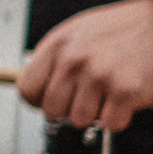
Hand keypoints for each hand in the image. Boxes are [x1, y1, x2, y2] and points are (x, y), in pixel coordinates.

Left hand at [20, 0, 152, 132]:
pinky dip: (120, 117)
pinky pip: (111, 124)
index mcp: (58, 44)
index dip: (38, 101)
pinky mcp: (124, 92)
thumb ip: (57, 58)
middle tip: (87, 99)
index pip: (27, 88)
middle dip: (69, 109)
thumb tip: (39, 86)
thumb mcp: (79, 33)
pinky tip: (125, 99)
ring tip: (109, 94)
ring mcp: (98, 76)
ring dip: (96, 114)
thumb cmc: (123, 29)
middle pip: (51, 109)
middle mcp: (74, 60)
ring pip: (79, 120)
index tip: (49, 102)